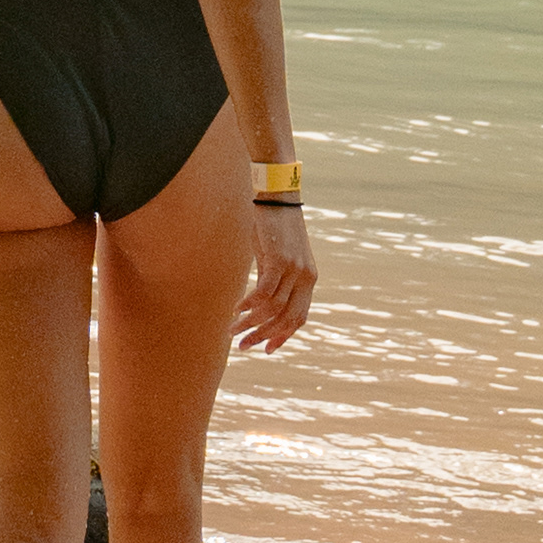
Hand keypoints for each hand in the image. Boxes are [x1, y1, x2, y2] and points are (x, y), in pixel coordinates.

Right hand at [235, 182, 315, 353]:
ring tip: (233, 330)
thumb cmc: (274, 224)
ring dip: (251, 323)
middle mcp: (306, 277)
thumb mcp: (276, 256)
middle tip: (243, 346)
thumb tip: (260, 304)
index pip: (299, 318)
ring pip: (273, 309)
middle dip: (263, 336)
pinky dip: (249, 305)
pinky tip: (236, 310)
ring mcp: (294, 269)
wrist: (277, 194)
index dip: (282, 336)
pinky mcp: (280, 260)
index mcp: (309, 278)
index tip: (266, 349)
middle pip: (287, 319)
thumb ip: (273, 279)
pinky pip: (264, 292)